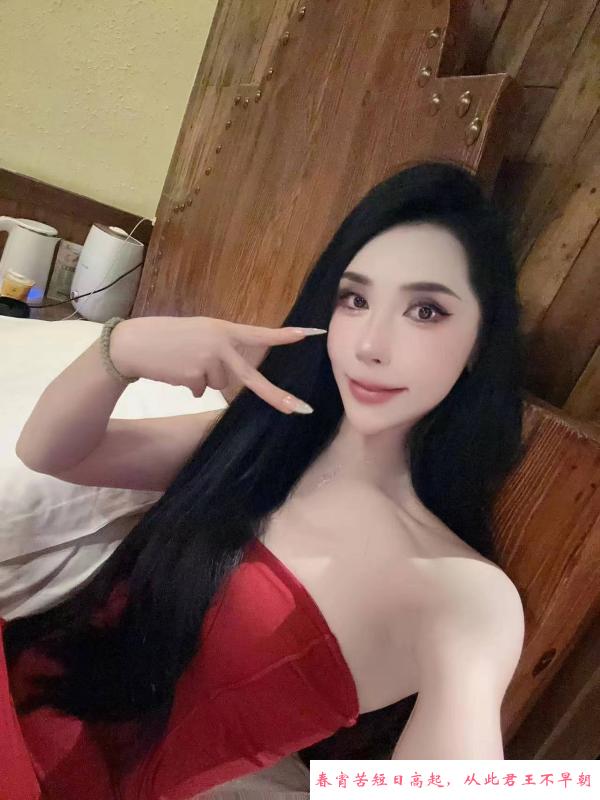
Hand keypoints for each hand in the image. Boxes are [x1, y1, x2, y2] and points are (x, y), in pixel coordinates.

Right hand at [109, 315, 325, 413]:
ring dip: (203, 378)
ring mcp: (209, 360)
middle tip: (302, 409)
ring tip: (183, 362)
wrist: (133, 344)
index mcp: (223, 328)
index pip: (259, 334)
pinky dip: (190, 385)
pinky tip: (176, 371)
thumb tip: (220, 383)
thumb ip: (219, 350)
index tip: (311, 335)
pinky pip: (202, 390)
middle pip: (252, 378)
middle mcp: (220, 343)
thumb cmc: (165, 338)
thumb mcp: (199, 333)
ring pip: (220, 384)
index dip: (285, 336)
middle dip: (276, 396)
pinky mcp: (196, 376)